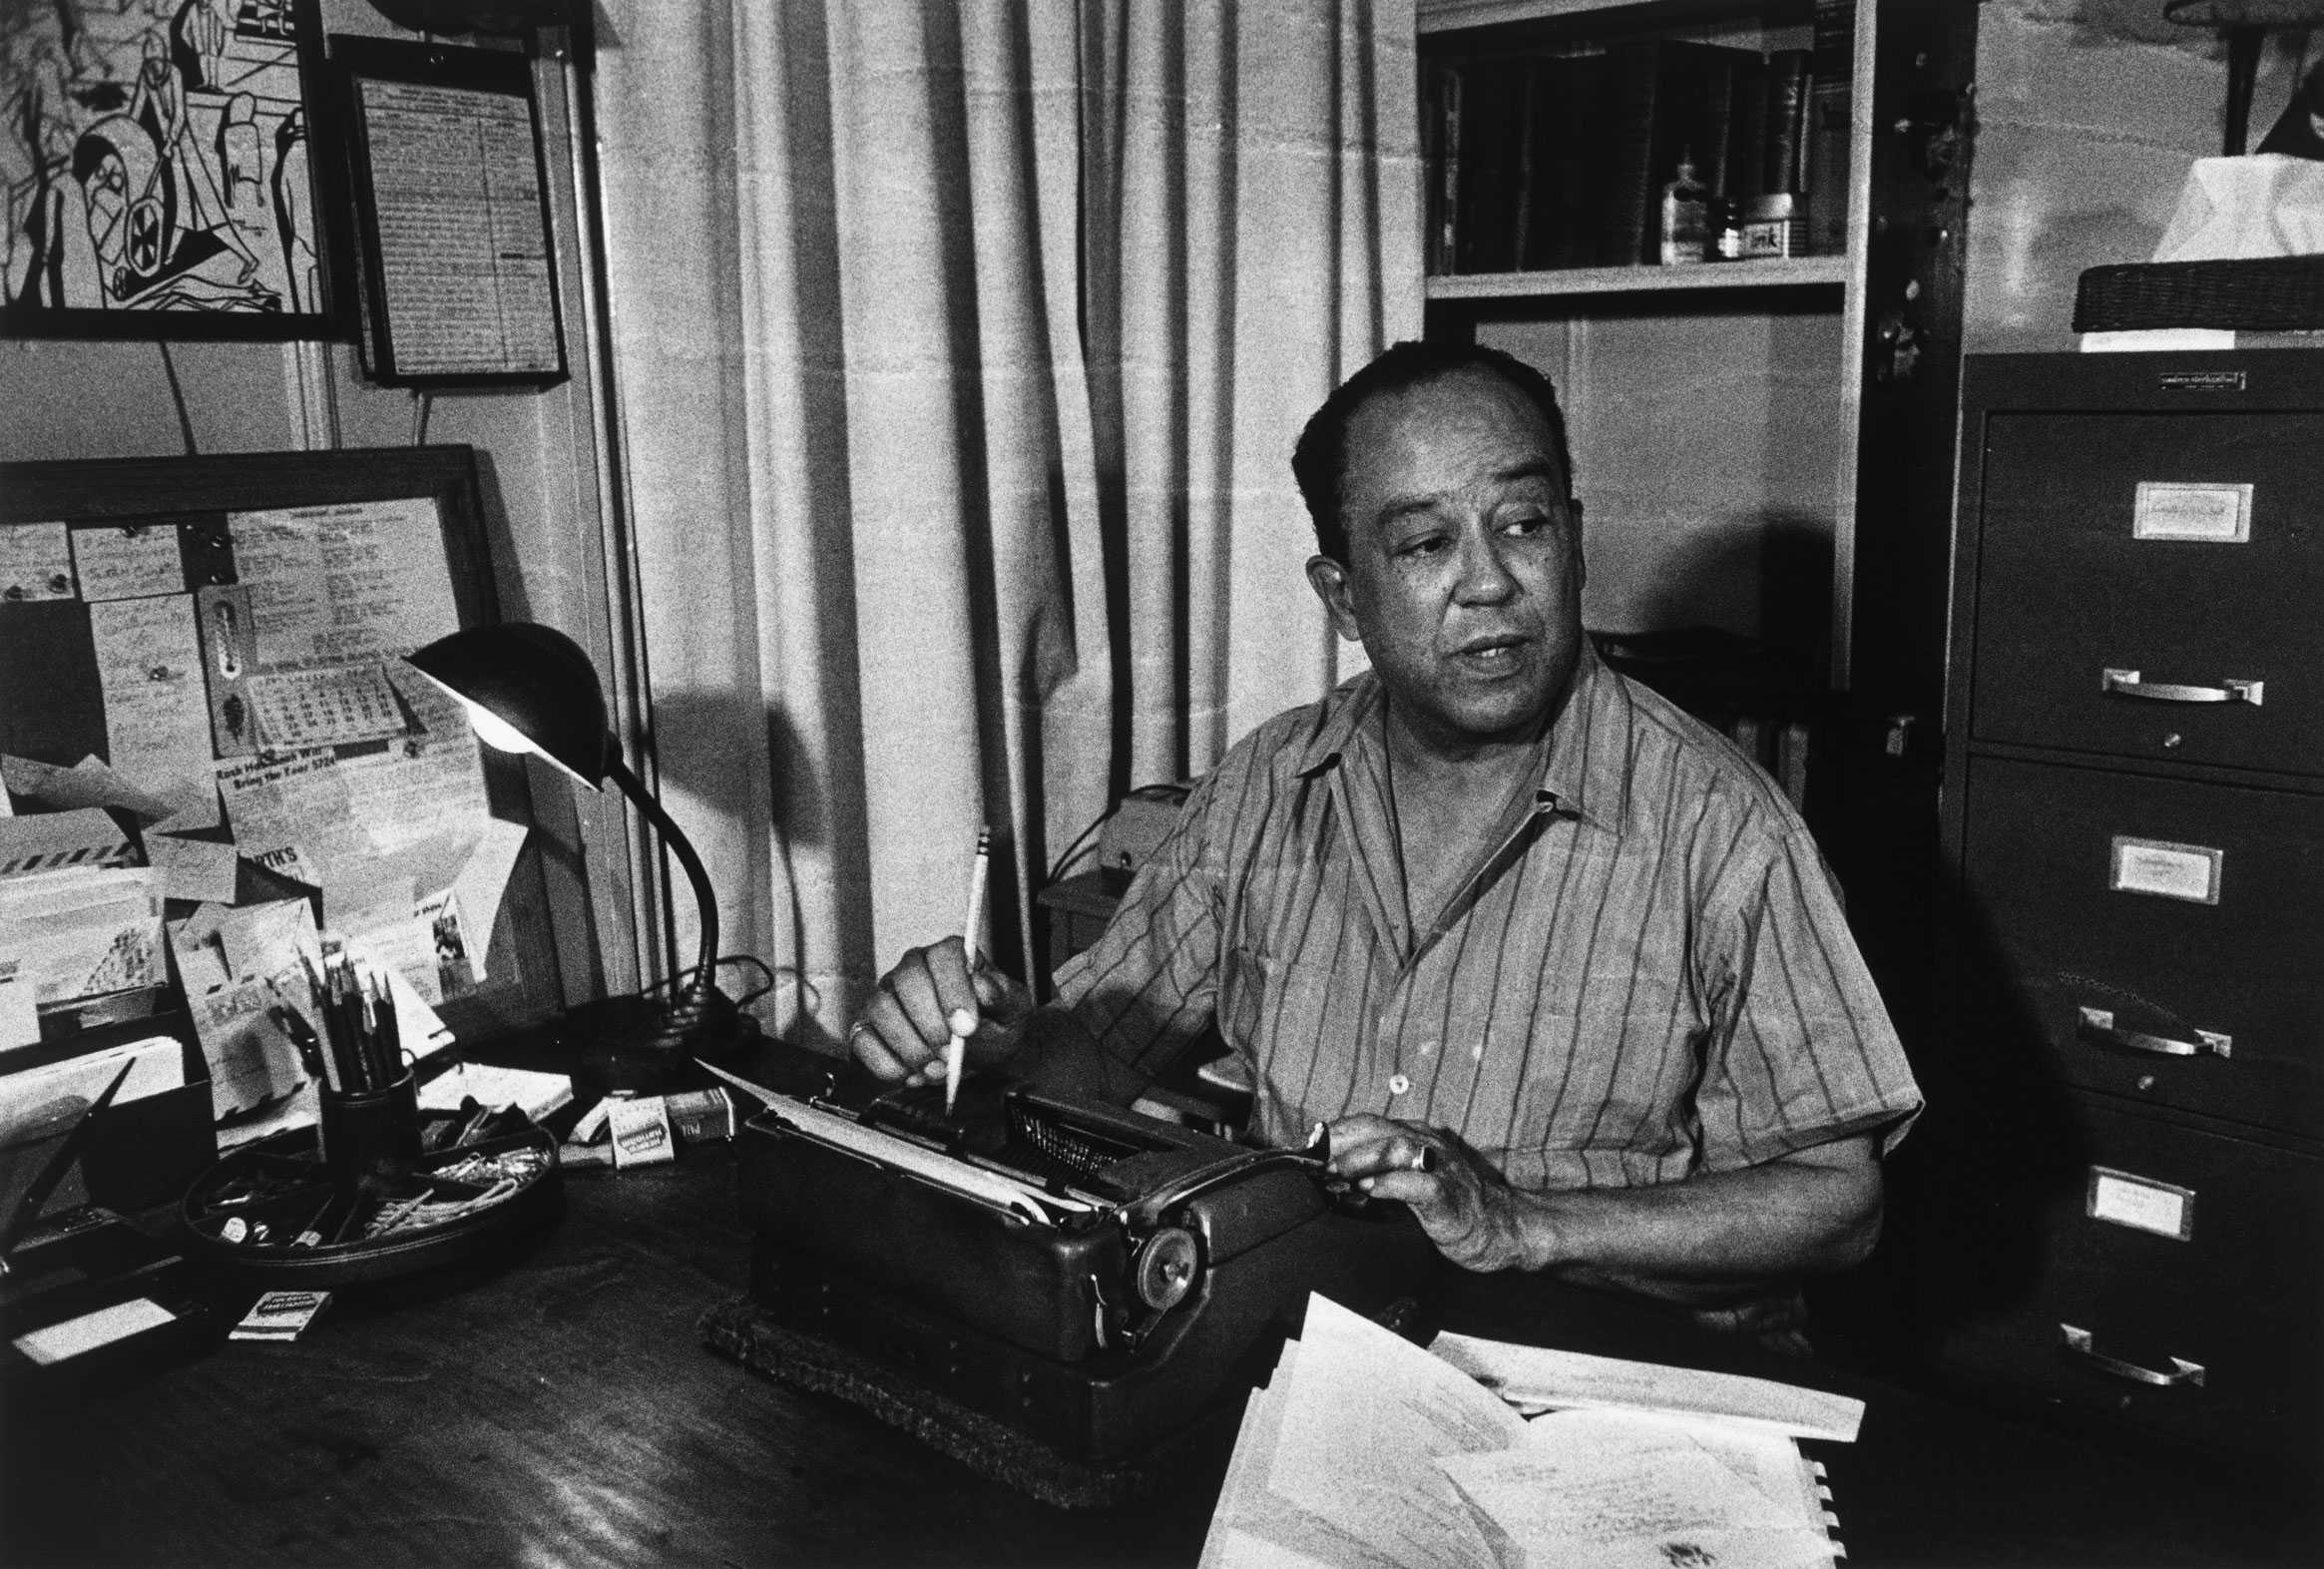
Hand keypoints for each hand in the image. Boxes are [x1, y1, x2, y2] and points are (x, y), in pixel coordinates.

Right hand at [848, 936, 1032, 1084]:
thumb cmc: (998, 1023)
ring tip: (938, 1069)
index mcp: (950, 956)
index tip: (966, 1026)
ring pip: (881, 1009)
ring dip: (910, 1047)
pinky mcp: (869, 1027)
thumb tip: (983, 985)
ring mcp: (887, 997)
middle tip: (951, 1055)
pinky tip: (912, 1075)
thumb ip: (1003, 996)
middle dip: (929, 1024)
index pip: (943, 956)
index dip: (952, 990)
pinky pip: (862, 1040)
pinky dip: (887, 1063)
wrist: (987, 1050)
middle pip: (906, 980)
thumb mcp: (1014, 1010)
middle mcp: (912, 969)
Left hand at [1325, 1113, 1535, 1272]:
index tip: (1303, 1147)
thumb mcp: (1409, 1182)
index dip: (1333, 1132)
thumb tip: (1328, 1176)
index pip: (1366, 1123)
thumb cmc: (1449, 1206)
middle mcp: (1426, 1144)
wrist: (1500, 1228)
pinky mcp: (1449, 1196)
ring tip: (1334, 1173)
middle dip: (1339, 1141)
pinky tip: (1369, 1191)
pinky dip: (1391, 1184)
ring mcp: (1440, 1167)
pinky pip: (1419, 1183)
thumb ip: (1376, 1173)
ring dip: (1360, 1159)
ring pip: (1395, 1148)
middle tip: (1310, 1159)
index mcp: (1415, 1137)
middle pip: (1376, 1128)